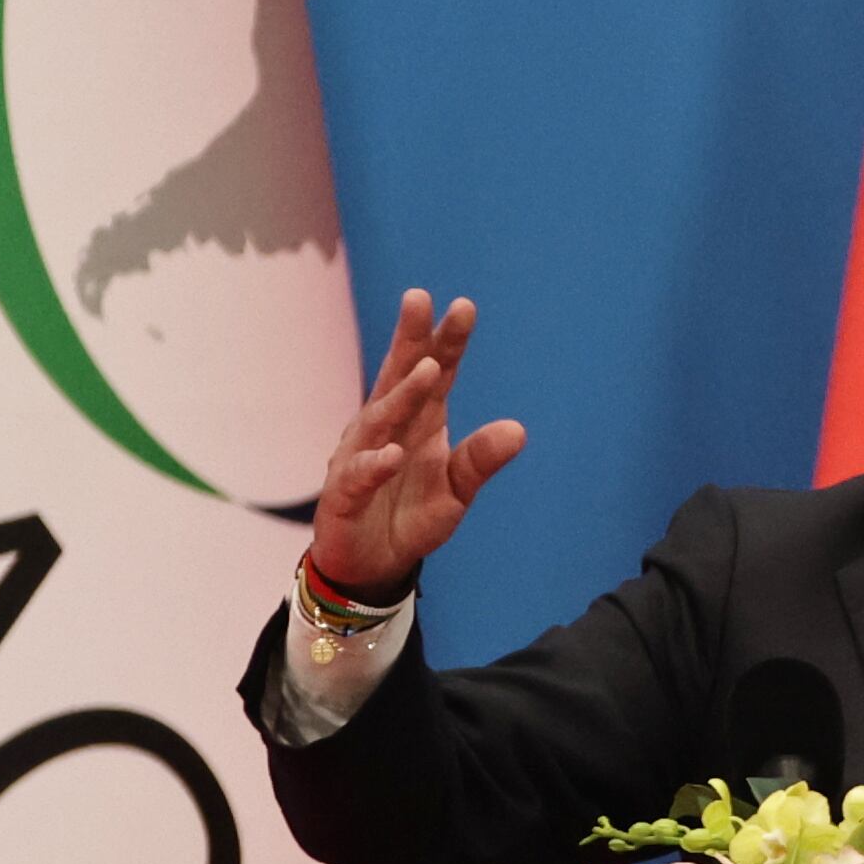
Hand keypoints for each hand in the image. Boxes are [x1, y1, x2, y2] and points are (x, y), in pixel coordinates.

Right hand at [310, 289, 525, 599]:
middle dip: (410, 340)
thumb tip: (518, 430)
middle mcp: (388, 430)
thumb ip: (480, 460)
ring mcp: (362, 457)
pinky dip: (377, 464)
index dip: (447, 342)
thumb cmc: (411, 516)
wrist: (371, 564)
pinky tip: (394, 454)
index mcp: (419, 422)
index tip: (463, 306)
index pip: (435, 374)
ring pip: (381, 419)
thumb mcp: (456, 490)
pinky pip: (361, 476)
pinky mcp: (345, 495)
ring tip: (426, 369)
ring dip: (403, 395)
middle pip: (398, 378)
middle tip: (419, 299)